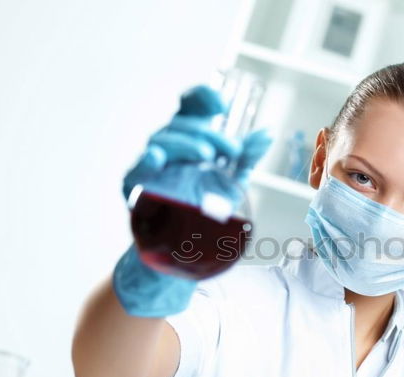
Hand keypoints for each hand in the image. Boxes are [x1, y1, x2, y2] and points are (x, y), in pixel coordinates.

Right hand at [113, 85, 271, 316]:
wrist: (187, 251)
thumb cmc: (205, 213)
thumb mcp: (231, 182)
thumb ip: (246, 157)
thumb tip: (267, 132)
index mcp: (189, 142)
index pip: (189, 107)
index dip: (202, 98)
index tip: (222, 105)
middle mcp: (169, 149)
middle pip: (180, 123)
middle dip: (209, 132)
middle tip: (232, 150)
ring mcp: (152, 167)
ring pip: (161, 140)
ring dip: (186, 143)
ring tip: (208, 155)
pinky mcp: (136, 188)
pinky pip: (136, 170)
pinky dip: (146, 162)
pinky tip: (157, 158)